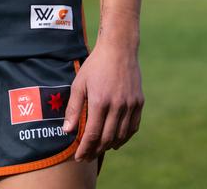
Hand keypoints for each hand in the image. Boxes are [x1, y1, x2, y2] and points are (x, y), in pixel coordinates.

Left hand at [63, 43, 143, 159]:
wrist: (119, 49)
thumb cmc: (94, 65)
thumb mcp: (79, 84)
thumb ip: (74, 108)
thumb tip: (67, 131)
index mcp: (100, 101)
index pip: (93, 134)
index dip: (85, 148)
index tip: (79, 157)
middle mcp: (117, 106)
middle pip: (107, 138)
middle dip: (96, 151)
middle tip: (87, 157)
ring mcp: (130, 105)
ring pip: (121, 135)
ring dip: (110, 146)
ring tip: (99, 150)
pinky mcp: (139, 103)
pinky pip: (133, 127)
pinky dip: (124, 137)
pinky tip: (116, 141)